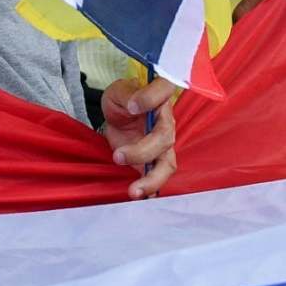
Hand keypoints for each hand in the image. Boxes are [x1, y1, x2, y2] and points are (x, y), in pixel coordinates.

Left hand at [101, 74, 178, 199]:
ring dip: (152, 179)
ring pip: (167, 164)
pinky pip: (158, 178)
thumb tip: (134, 105)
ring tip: (133, 191)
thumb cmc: (122, 101)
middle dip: (142, 151)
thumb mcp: (118, 92)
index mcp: (160, 98)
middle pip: (165, 138)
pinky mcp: (155, 162)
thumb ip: (127, 93)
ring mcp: (163, 145)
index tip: (133, 106)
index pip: (165, 90)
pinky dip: (151, 189)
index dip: (152, 98)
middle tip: (118, 156)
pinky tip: (140, 196)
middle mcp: (166, 122)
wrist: (118, 119)